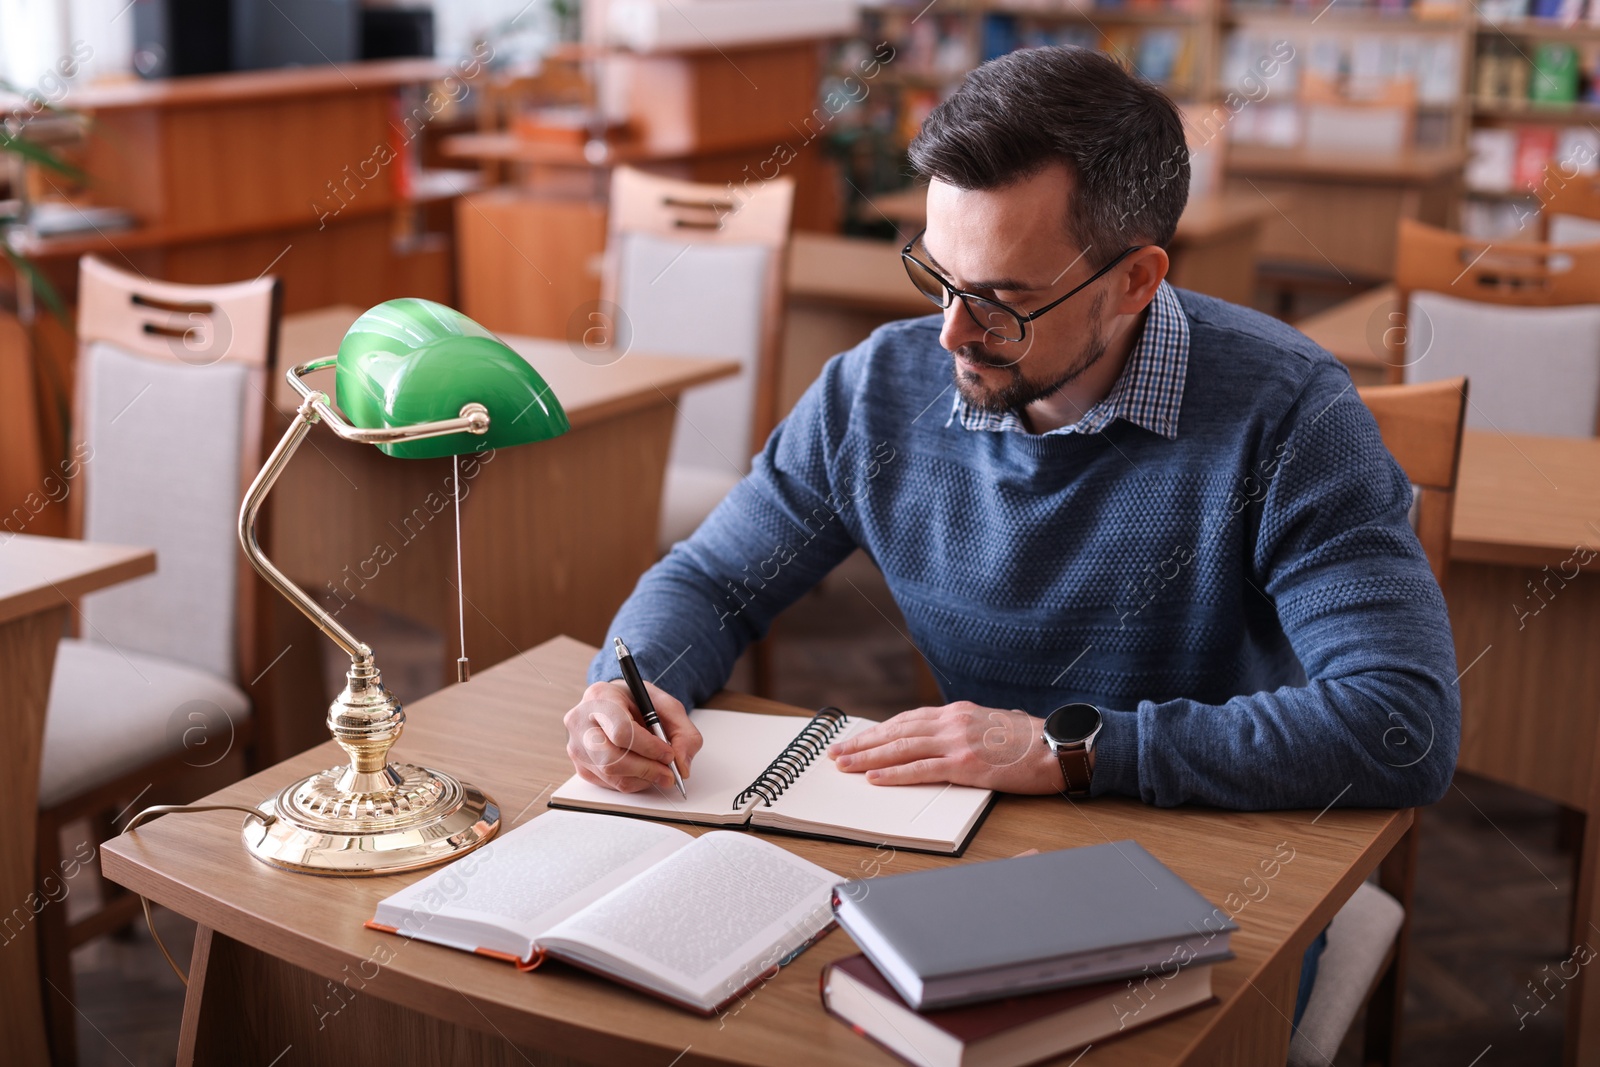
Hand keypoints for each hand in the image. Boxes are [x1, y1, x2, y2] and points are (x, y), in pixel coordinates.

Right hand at [563, 680, 702, 792]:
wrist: (618, 703)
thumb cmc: (639, 702)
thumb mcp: (667, 706)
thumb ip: (683, 733)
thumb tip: (681, 766)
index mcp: (600, 696)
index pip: (620, 730)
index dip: (649, 747)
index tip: (669, 754)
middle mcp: (580, 721)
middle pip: (611, 758)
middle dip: (647, 769)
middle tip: (669, 772)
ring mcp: (576, 746)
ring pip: (611, 775)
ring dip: (642, 778)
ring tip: (660, 771)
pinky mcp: (581, 766)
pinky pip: (608, 784)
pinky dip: (633, 782)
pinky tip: (643, 770)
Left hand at [826, 702, 1069, 793]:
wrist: (1058, 748)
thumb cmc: (1030, 742)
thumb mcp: (991, 726)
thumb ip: (963, 731)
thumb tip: (939, 743)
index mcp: (957, 713)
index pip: (907, 720)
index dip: (879, 730)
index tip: (857, 738)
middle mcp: (953, 722)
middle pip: (897, 731)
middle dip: (864, 742)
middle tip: (837, 751)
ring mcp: (958, 742)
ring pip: (902, 748)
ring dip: (869, 757)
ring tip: (845, 765)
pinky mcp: (966, 765)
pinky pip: (922, 769)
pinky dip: (895, 774)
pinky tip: (875, 778)